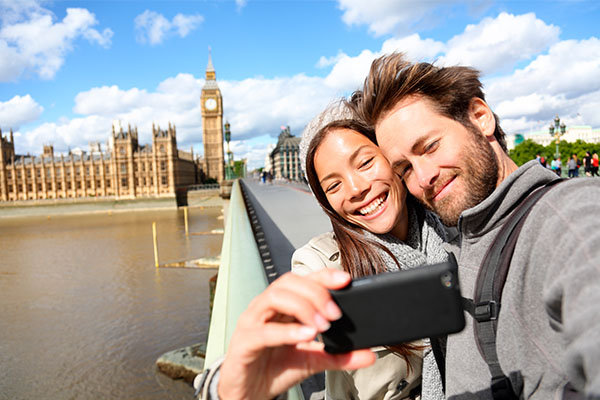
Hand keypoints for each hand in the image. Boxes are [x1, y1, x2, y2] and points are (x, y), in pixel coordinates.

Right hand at [218, 269, 375, 398]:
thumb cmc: (274, 369)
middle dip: (315, 293)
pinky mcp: (244, 342)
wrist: (248, 394)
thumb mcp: (312, 360)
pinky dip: (287, 331)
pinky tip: (306, 335)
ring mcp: (252, 322)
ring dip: (302, 307)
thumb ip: (339, 356)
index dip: (323, 275)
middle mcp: (266, 308)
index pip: (303, 280)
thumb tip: (369, 354)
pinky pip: (264, 331)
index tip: (346, 280)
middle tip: (336, 314)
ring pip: (274, 297)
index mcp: (283, 306)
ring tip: (322, 325)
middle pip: (289, 282)